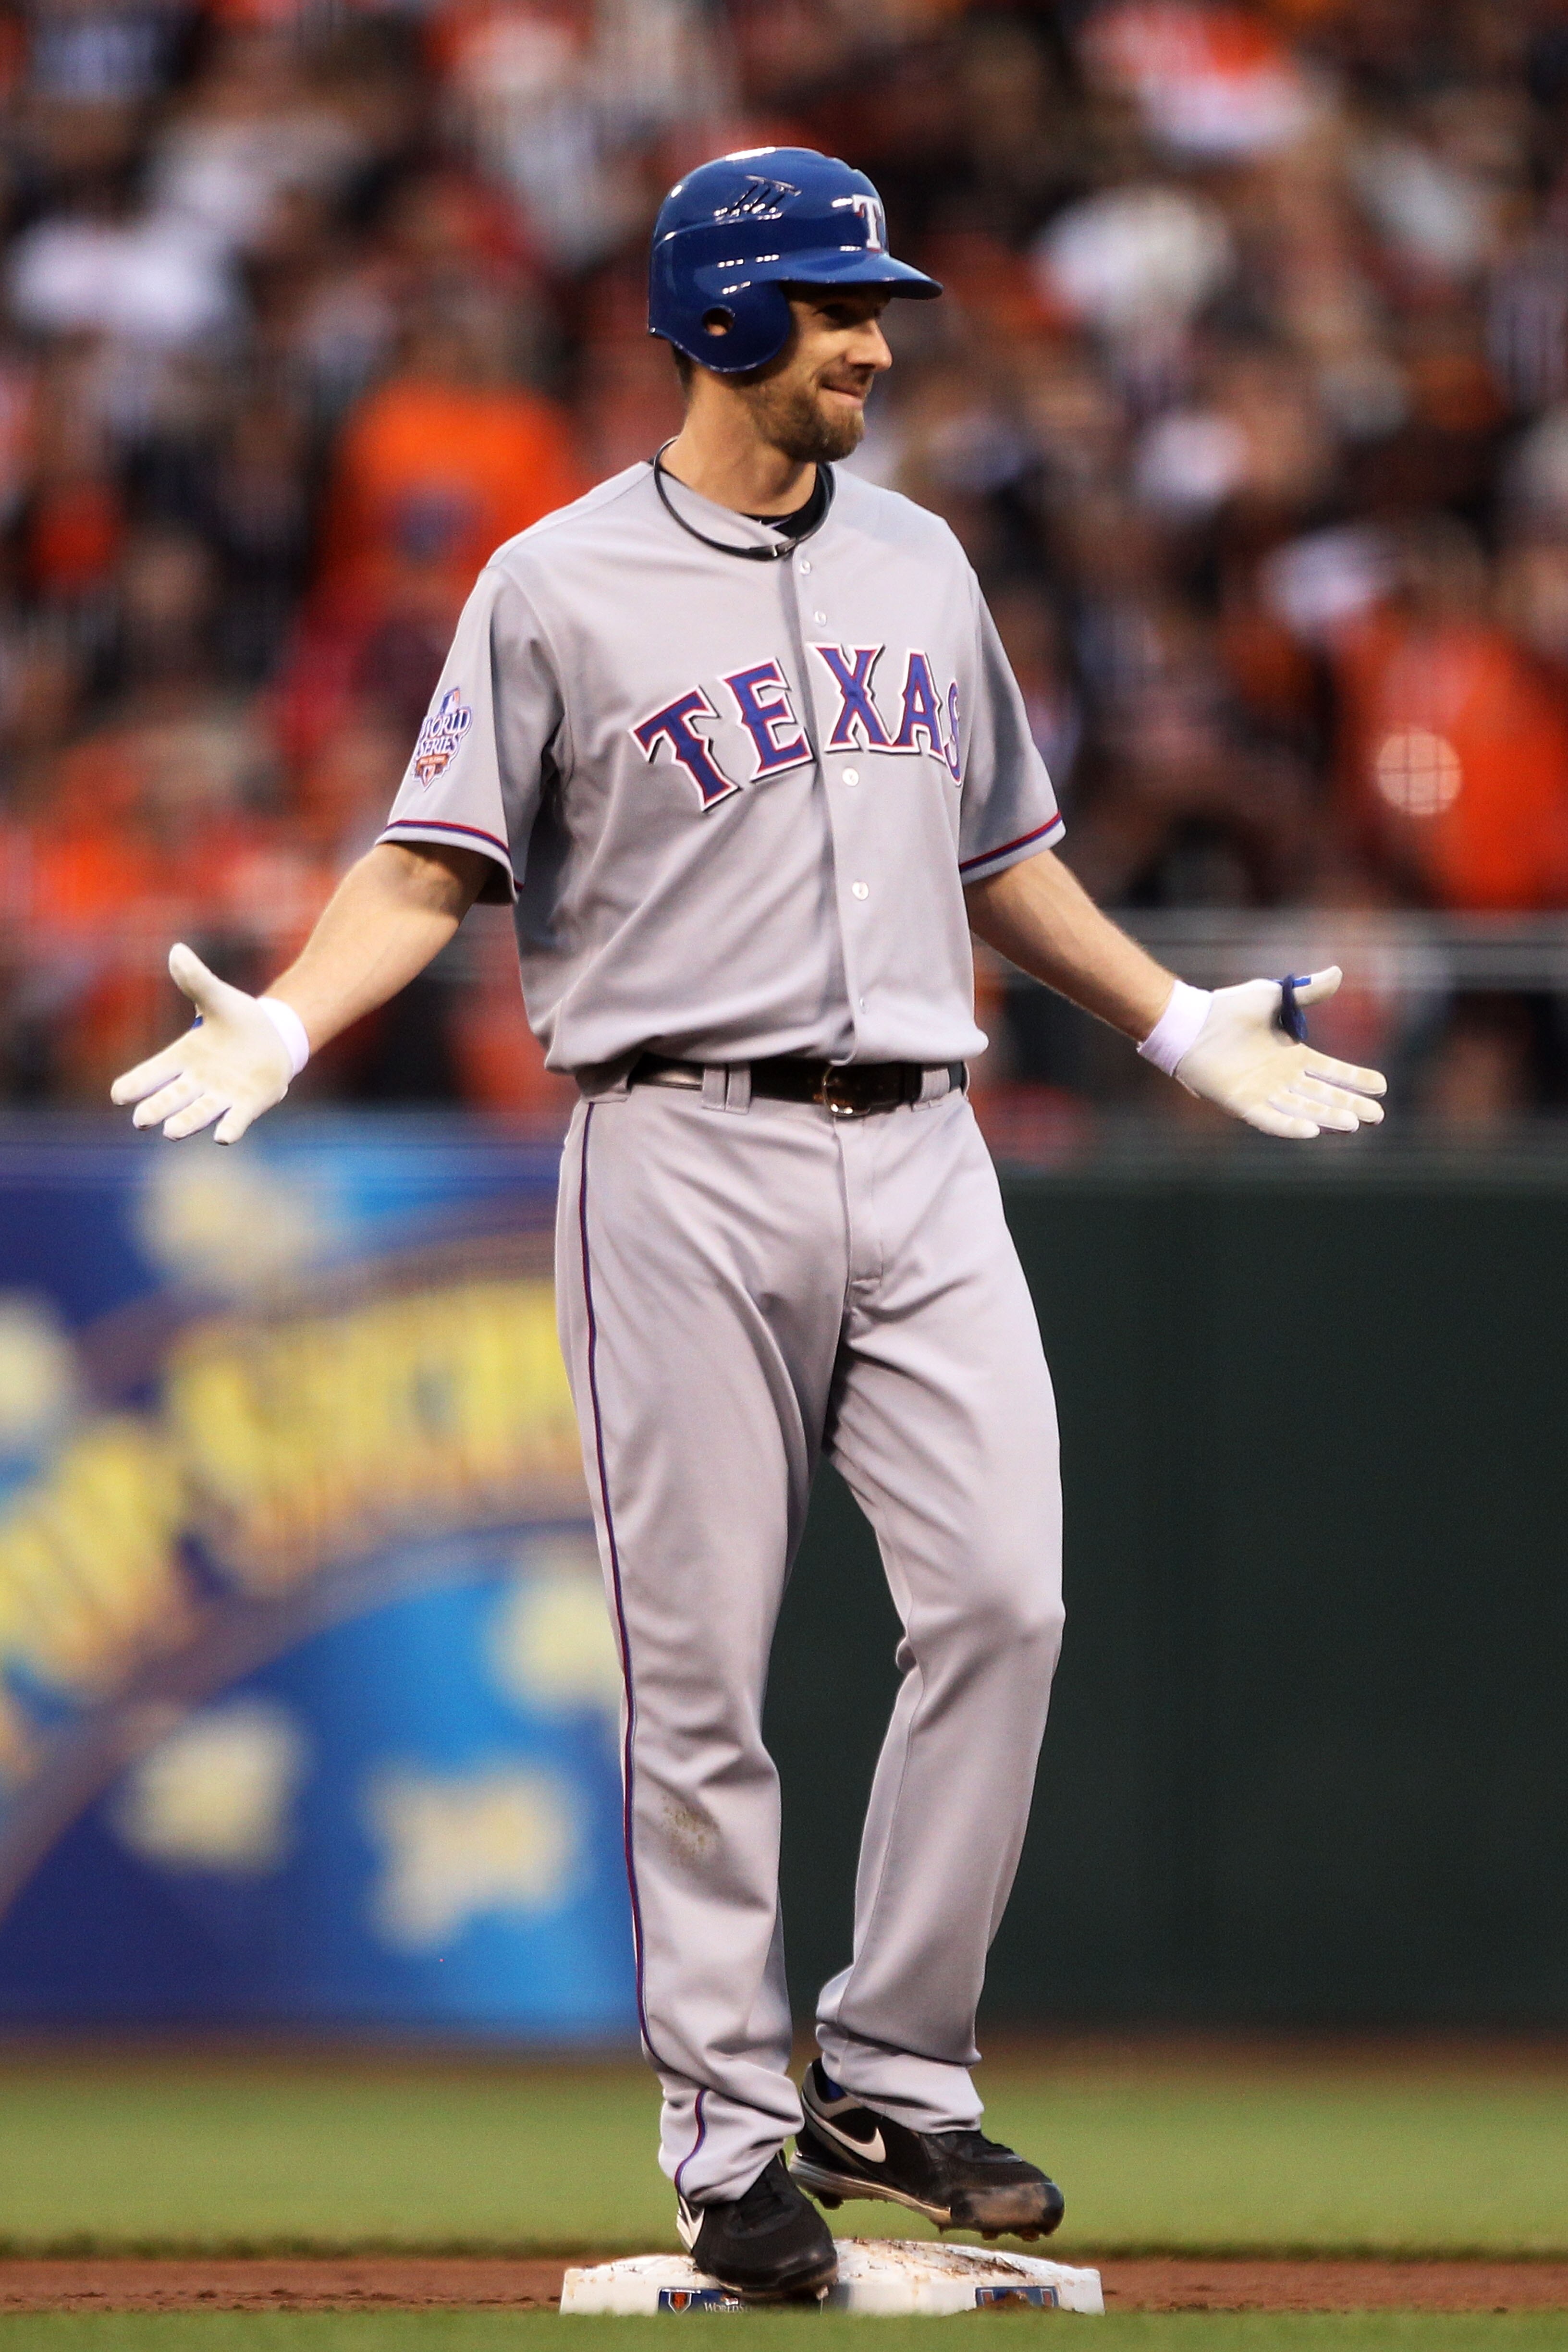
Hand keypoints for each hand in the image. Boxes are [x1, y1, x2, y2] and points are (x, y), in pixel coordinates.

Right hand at [110, 944, 295, 1143]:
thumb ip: (196, 980)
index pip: (154, 1072)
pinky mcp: (249, 1103)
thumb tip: (178, 951)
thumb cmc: (238, 1019)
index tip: (118, 1095)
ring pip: (199, 1112)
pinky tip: (222, 1137)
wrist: (274, 1035)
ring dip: (186, 1122)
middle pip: (172, 1097)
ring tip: (170, 1133)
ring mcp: (223, 1094)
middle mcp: (199, 1081)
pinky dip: (229, 1128)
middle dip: (157, 1108)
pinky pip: (236, 1119)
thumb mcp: (218, 997)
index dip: (136, 1083)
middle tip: (141, 1121)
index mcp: (184, 1056)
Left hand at [1175, 967, 1385, 1139]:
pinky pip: (1269, 1119)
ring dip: (1327, 1117)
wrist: (1193, 1022)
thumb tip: (1338, 973)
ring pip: (1302, 1109)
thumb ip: (1307, 992)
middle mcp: (1281, 1078)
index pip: (1332, 1072)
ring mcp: (1263, 1092)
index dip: (1356, 1079)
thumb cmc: (1230, 1007)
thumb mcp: (1275, 996)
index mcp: (1292, 1056)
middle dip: (1350, 1106)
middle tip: (1377, 1117)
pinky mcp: (1241, 1103)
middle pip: (1323, 1096)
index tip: (1382, 1086)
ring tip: (1353, 1124)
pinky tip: (1312, 1131)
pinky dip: (1289, 1126)